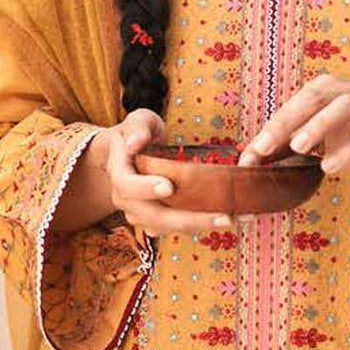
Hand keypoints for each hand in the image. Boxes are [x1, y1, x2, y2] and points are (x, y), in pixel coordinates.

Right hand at [101, 109, 234, 236]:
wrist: (128, 154)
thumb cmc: (138, 133)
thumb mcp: (138, 121)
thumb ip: (137, 128)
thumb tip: (134, 143)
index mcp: (120, 172)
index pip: (127, 184)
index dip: (145, 188)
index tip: (169, 187)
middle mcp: (125, 198)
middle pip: (152, 216)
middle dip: (187, 220)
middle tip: (222, 217)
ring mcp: (139, 212)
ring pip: (165, 228)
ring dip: (197, 227)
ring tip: (230, 220)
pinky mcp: (154, 220)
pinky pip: (173, 228)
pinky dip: (197, 227)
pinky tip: (223, 221)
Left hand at [236, 72, 349, 173]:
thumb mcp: (328, 132)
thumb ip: (294, 143)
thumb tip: (254, 160)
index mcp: (329, 88)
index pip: (294, 104)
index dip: (270, 126)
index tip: (248, 154)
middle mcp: (349, 90)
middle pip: (313, 98)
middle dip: (286, 122)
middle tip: (262, 148)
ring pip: (344, 107)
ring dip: (319, 125)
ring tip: (298, 147)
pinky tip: (331, 166)